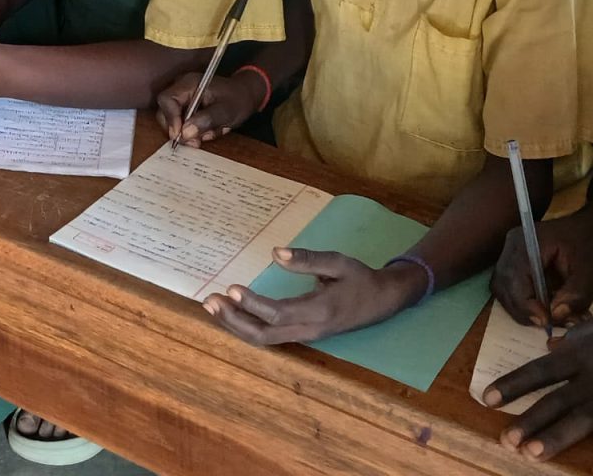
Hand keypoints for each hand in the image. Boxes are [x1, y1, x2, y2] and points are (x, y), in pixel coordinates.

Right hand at [155, 67, 265, 145]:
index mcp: (189, 83)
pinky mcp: (186, 108)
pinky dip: (193, 131)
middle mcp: (181, 89)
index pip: (167, 99)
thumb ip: (206, 120)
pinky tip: (207, 131)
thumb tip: (185, 133)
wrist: (246, 95)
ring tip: (206, 135)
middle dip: (177, 130)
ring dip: (187, 133)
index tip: (181, 134)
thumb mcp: (226, 111)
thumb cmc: (238, 99)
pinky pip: (181, 123)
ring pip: (172, 121)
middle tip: (194, 142)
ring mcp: (183, 99)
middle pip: (164, 111)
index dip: (170, 118)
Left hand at [203, 252, 426, 344]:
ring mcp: (305, 335)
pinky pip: (270, 336)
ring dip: (236, 325)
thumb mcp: (338, 262)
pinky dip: (247, 327)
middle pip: (264, 334)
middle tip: (209, 301)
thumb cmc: (360, 278)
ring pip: (264, 339)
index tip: (231, 288)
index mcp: (318, 310)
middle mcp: (309, 329)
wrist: (383, 301)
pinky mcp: (302, 334)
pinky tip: (232, 314)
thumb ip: (308, 259)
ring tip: (212, 307)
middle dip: (234, 321)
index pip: (278, 313)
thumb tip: (275, 253)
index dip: (253, 304)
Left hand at [483, 308, 592, 474]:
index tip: (488, 399)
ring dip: (556, 441)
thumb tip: (552, 347)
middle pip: (556, 403)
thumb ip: (578, 336)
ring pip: (583, 425)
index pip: (540, 371)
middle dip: (528, 423)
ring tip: (532, 455)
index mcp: (585, 354)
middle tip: (505, 440)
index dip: (513, 386)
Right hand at [490, 209, 592, 331]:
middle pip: (503, 286)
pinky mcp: (512, 259)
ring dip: (520, 307)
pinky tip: (539, 305)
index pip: (515, 279)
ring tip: (544, 316)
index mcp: (528, 242)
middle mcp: (512, 245)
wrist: (589, 228)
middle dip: (523, 310)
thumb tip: (555, 315)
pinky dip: (520, 300)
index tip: (546, 322)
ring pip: (502, 288)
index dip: (526, 305)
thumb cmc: (590, 247)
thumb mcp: (592, 273)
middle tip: (547, 323)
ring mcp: (508, 251)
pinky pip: (507, 285)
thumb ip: (576, 295)